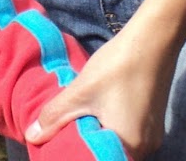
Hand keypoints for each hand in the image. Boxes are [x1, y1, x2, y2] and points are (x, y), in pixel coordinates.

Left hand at [24, 13, 175, 156]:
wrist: (153, 37)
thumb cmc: (118, 66)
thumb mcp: (80, 92)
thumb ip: (55, 117)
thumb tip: (31, 136)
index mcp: (130, 146)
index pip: (97, 158)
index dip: (77, 152)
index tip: (60, 140)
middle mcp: (146, 147)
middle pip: (109, 152)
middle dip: (88, 141)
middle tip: (67, 128)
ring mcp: (152, 133)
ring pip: (118, 141)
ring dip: (99, 132)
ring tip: (80, 117)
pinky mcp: (153, 119)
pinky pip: (128, 131)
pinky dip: (111, 124)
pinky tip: (98, 108)